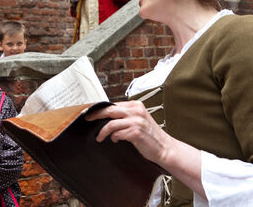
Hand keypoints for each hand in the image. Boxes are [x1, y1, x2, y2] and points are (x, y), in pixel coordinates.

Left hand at [86, 101, 205, 196]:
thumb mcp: (139, 120)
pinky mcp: (136, 132)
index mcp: (136, 105)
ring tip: (99, 137)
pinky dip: (114, 138)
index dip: (100, 108)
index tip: (91, 112)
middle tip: (88, 119)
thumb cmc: (150, 135)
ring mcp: (136, 121)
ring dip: (102, 132)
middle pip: (109, 110)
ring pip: (111, 123)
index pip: (113, 104)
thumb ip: (126, 115)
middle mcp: (136, 111)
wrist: (164, 147)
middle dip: (96, 115)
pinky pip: (117, 134)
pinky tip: (115, 140)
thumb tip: (107, 115)